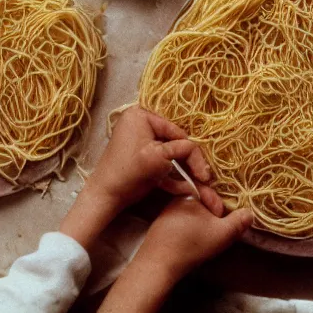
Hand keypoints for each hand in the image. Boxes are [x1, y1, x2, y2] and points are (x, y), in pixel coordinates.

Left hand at [58, 106, 215, 248]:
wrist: (107, 196)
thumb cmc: (130, 172)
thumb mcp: (161, 157)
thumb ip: (183, 149)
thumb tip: (198, 150)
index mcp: (141, 115)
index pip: (176, 130)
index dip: (192, 151)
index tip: (205, 173)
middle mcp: (140, 123)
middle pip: (174, 141)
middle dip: (189, 161)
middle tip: (204, 177)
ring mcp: (141, 141)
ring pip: (170, 154)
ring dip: (184, 170)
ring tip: (200, 183)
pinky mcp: (141, 158)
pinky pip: (162, 163)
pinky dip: (173, 175)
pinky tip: (187, 188)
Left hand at [134, 196, 253, 279]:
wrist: (159, 262)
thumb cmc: (193, 243)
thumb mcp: (222, 233)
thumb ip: (238, 222)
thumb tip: (250, 212)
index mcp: (190, 195)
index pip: (212, 196)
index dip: (221, 211)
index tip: (223, 225)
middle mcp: (175, 200)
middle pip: (201, 206)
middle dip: (211, 220)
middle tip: (215, 235)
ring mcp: (165, 214)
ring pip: (190, 217)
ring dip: (199, 227)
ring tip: (203, 242)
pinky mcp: (158, 228)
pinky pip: (178, 226)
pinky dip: (186, 234)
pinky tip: (188, 246)